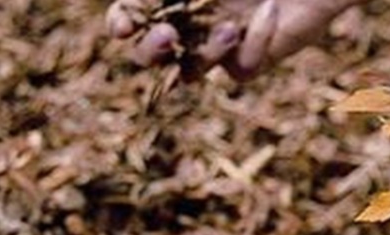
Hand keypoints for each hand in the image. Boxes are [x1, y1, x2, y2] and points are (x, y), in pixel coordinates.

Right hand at [106, 0, 359, 79]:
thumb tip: (143, 0)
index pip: (131, 18)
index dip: (121, 24)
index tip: (123, 25)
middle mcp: (189, 24)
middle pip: (152, 55)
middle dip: (150, 51)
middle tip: (167, 36)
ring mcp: (218, 47)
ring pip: (192, 71)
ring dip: (205, 54)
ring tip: (229, 28)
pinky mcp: (250, 62)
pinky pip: (239, 69)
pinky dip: (254, 42)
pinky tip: (268, 13)